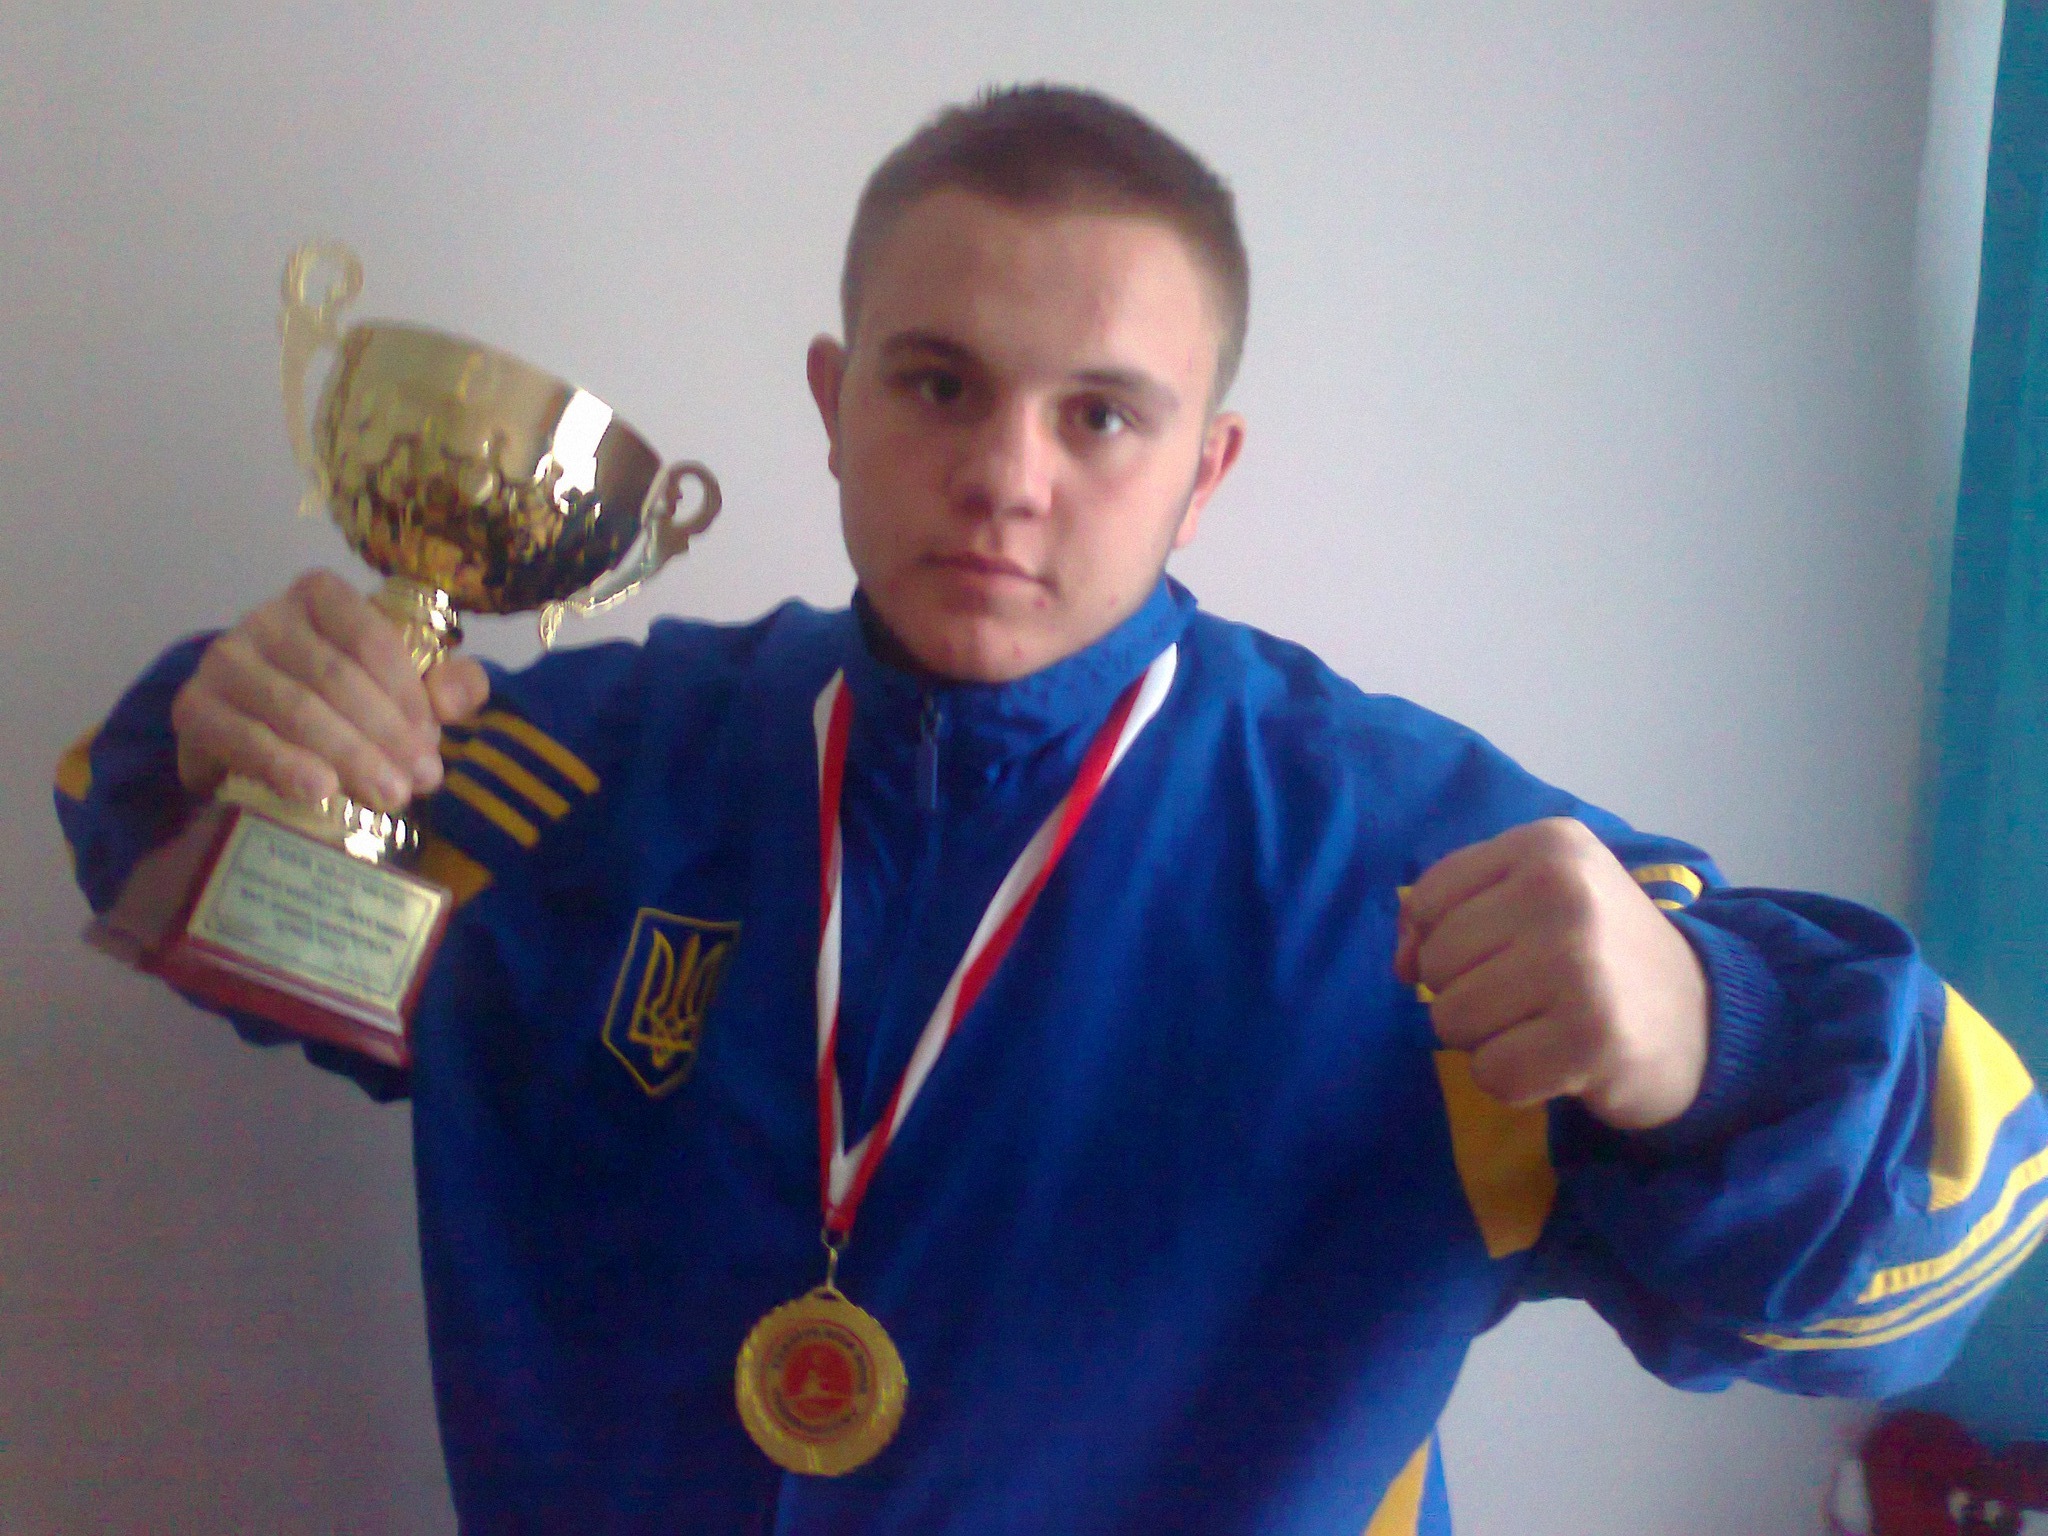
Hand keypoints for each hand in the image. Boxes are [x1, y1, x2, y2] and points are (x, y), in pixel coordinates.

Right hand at [170, 569, 490, 812]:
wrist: (248, 734)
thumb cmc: (339, 702)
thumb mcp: (402, 685)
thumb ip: (447, 682)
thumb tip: (453, 699)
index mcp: (321, 597)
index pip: (372, 639)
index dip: (408, 697)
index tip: (433, 745)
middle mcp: (267, 617)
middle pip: (337, 678)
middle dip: (386, 735)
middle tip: (418, 784)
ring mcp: (225, 660)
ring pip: (298, 709)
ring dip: (349, 757)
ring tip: (389, 797)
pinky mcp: (195, 708)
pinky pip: (245, 738)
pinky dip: (285, 765)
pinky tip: (319, 791)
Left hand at [1393, 817, 1709, 1131]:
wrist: (1704, 1018)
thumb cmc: (1598, 955)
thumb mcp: (1532, 901)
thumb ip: (1452, 914)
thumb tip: (1401, 961)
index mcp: (1546, 844)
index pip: (1428, 900)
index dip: (1438, 942)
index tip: (1491, 956)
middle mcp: (1563, 891)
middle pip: (1436, 963)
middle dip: (1467, 994)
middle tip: (1530, 997)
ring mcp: (1578, 962)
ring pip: (1451, 1020)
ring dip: (1487, 1040)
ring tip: (1543, 1027)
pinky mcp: (1591, 1035)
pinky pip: (1491, 1073)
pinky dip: (1514, 1081)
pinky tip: (1558, 1062)